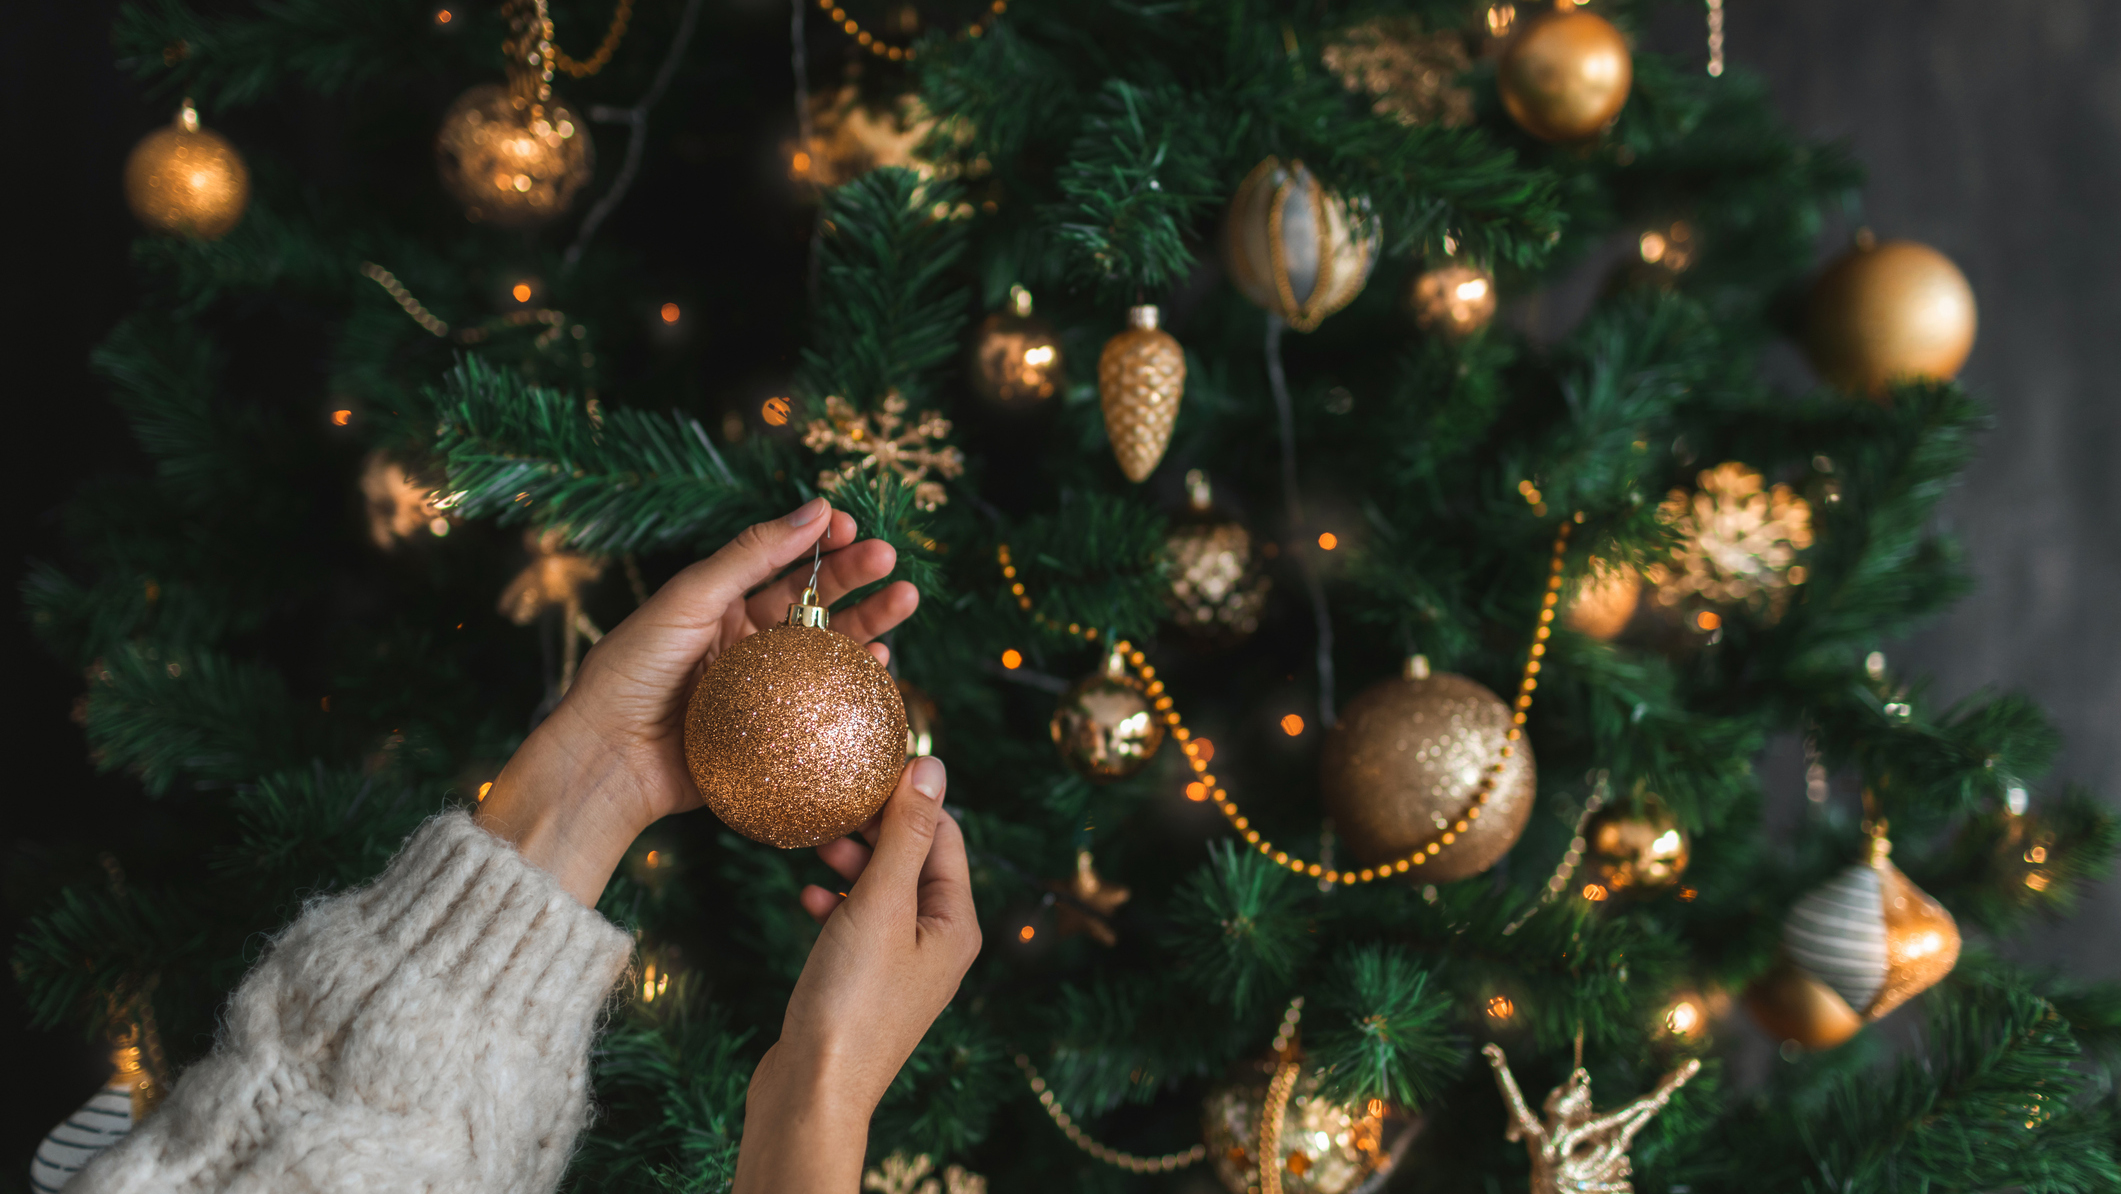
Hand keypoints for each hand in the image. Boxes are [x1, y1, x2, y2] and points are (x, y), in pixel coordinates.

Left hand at [477, 498, 920, 903]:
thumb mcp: (688, 599)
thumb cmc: (633, 672)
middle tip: (890, 560)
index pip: (779, 563)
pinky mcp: (776, 733)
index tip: (852, 525)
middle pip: (813, 603)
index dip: (818, 542)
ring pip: (827, 650)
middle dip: (855, 578)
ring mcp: (763, 689)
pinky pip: (825, 705)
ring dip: (868, 625)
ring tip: (905, 603)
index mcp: (719, 605)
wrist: (607, 762)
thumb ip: (751, 554)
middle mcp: (744, 643)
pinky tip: (881, 666)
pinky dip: (857, 684)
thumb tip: (815, 508)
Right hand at [733, 756, 980, 1192]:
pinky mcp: (866, 983)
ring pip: (883, 890)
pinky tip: (807, 896)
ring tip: (817, 846)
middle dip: (875, 829)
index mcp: (956, 923)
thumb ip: (905, 834)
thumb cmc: (852, 1000)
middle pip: (914, 859)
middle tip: (833, 808)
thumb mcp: (881, 904)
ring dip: (852, 862)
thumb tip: (933, 765)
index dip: (908, 797)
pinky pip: (858, 923)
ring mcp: (902, 965)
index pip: (944, 833)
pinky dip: (836, 902)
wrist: (814, 1091)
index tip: (864, 770)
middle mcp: (939, 943)